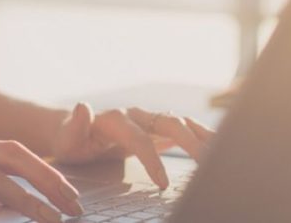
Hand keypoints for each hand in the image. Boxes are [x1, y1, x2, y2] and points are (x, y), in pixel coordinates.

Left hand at [50, 103, 214, 188]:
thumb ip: (75, 125)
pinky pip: (183, 128)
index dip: (153, 160)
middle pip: (169, 122)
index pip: (139, 138)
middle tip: (208, 165)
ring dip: (202, 136)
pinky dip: (201, 135)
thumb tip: (83, 106)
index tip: (163, 185)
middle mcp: (135, 114)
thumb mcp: (66, 137)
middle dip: (190, 142)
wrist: (74, 131)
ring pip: (181, 122)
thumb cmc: (71, 140)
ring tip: (224, 151)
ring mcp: (147, 119)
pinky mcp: (155, 127)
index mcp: (114, 118)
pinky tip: (217, 147)